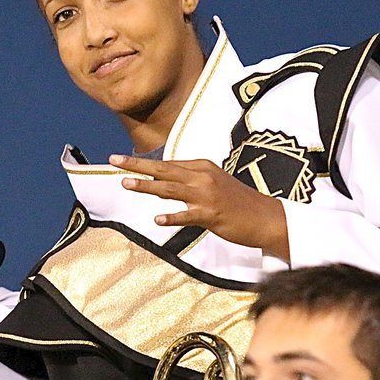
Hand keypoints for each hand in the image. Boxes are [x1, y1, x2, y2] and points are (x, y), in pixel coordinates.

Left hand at [110, 154, 289, 260]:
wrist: (266, 217)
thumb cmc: (239, 202)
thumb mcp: (215, 183)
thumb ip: (191, 180)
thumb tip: (166, 180)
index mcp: (202, 167)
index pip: (168, 163)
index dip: (144, 162)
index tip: (123, 160)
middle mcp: (202, 177)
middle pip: (163, 169)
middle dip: (136, 165)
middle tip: (113, 160)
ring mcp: (206, 196)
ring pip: (170, 189)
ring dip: (146, 186)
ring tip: (125, 183)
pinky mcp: (211, 215)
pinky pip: (187, 216)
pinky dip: (172, 217)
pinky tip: (157, 220)